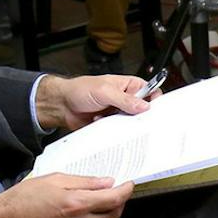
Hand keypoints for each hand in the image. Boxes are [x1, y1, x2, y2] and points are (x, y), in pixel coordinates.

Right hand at [0, 173, 133, 217]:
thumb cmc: (26, 197)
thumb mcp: (55, 179)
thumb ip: (85, 182)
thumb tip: (107, 182)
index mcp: (77, 203)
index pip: (114, 199)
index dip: (126, 191)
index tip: (129, 184)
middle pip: (113, 214)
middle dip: (118, 202)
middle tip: (114, 192)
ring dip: (107, 214)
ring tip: (99, 203)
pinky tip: (83, 216)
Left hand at [35, 73, 152, 132]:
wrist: (62, 105)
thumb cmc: (79, 90)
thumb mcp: (104, 91)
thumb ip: (125, 99)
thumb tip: (144, 106)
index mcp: (128, 86)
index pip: (151, 92)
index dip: (155, 101)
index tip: (153, 110)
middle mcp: (126, 99)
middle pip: (143, 110)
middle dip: (139, 116)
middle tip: (134, 119)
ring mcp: (119, 113)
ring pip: (132, 123)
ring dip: (124, 124)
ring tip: (113, 119)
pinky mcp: (112, 125)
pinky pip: (120, 132)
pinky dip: (115, 131)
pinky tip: (104, 124)